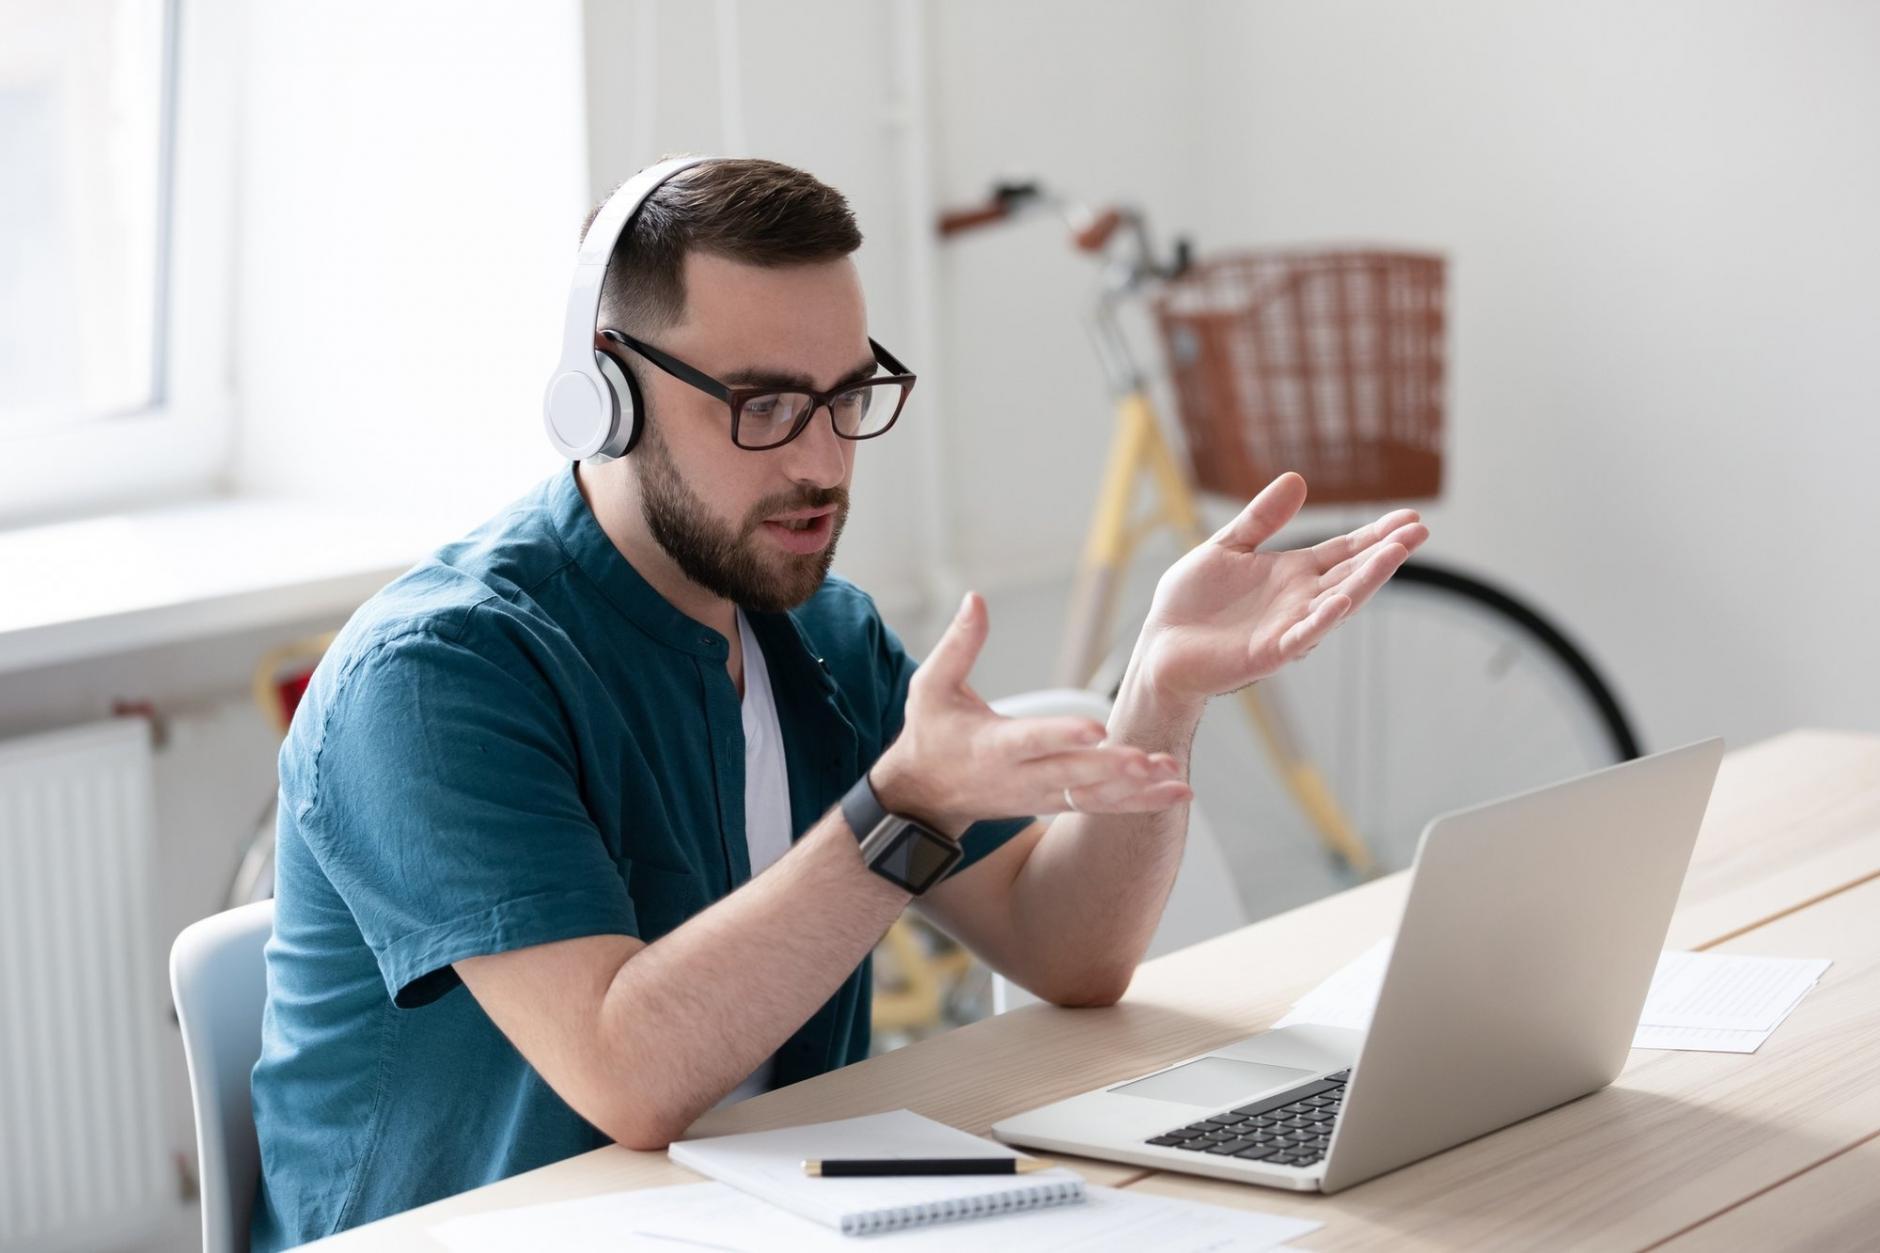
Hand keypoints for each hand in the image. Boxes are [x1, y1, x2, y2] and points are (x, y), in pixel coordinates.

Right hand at [871, 593, 1192, 830]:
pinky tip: (1178, 790)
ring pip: (1093, 796)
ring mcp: (1041, 795)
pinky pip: (1102, 806)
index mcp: (993, 746)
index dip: (1062, 735)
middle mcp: (1021, 776)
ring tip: (1174, 777)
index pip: (1031, 740)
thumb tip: (977, 598)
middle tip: (1146, 760)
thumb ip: (958, 645)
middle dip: (1111, 769)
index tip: (1095, 729)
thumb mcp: (930, 688)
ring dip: (1136, 789)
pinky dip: (1140, 802)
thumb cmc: (930, 734)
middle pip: (1072, 773)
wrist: (924, 798)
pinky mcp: (1056, 803)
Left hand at [1136, 472, 1428, 703]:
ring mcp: (1288, 627)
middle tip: (1419, 531)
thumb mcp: (1227, 547)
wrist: (1161, 646)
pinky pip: (1301, 635)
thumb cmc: (1191, 602)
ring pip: (1337, 602)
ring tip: (1395, 555)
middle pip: (1350, 573)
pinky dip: (1322, 620)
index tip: (1410, 518)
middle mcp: (1299, 600)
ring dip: (1366, 580)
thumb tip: (1297, 479)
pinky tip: (1343, 601)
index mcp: (1291, 574)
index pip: (1343, 551)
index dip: (1375, 535)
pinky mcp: (1268, 652)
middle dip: (1384, 553)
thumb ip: (1261, 519)